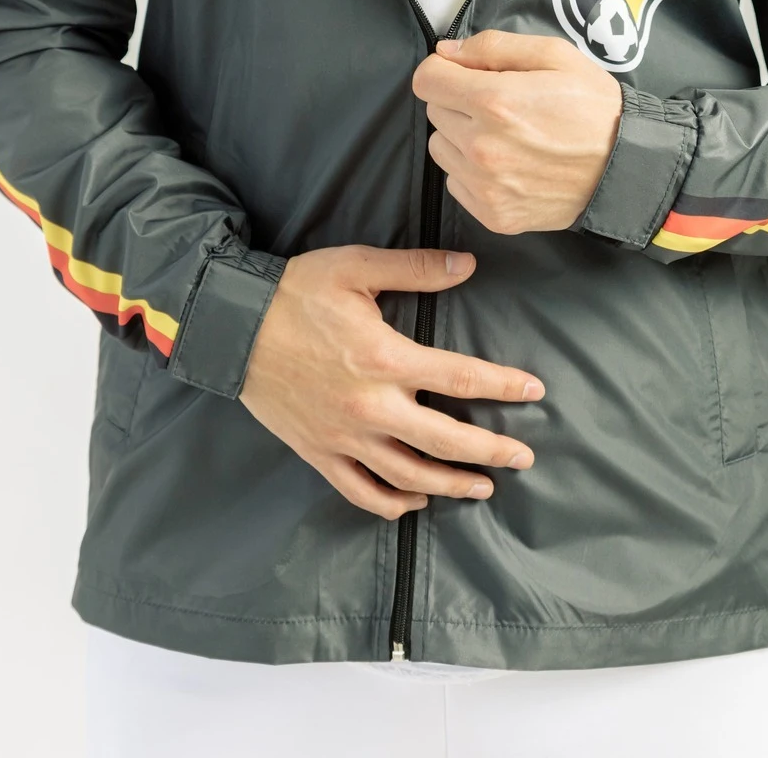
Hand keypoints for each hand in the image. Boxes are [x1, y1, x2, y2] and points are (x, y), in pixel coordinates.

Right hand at [237, 244, 544, 519]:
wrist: (233, 328)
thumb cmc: (295, 292)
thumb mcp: (356, 267)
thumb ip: (415, 269)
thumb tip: (467, 265)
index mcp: (385, 358)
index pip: (459, 377)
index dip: (502, 385)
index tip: (534, 391)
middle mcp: (370, 406)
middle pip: (445, 440)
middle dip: (491, 451)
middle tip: (524, 457)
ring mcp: (344, 436)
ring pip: (409, 475)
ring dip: (451, 484)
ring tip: (483, 487)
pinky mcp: (319, 453)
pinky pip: (362, 491)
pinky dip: (393, 503)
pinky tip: (416, 501)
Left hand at [411, 29, 622, 234]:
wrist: (626, 169)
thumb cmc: (594, 107)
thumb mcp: (555, 56)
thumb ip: (494, 46)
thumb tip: (447, 52)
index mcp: (494, 101)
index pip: (426, 80)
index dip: (443, 70)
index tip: (463, 73)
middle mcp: (482, 147)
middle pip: (434, 112)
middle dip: (458, 101)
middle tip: (499, 105)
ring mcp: (486, 186)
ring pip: (441, 149)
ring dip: (461, 138)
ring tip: (503, 135)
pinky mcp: (493, 214)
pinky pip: (456, 183)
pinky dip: (472, 172)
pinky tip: (507, 164)